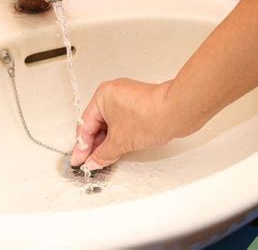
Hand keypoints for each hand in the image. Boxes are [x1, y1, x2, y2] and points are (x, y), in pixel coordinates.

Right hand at [71, 78, 191, 169]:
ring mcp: (126, 99)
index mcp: (102, 96)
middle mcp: (112, 94)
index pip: (85, 125)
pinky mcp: (138, 106)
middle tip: (90, 163)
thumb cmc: (151, 116)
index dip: (81, 146)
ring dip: (106, 143)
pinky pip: (122, 123)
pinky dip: (118, 137)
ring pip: (110, 124)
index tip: (79, 161)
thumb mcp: (120, 141)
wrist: (178, 112)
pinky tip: (116, 150)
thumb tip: (93, 162)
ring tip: (103, 159)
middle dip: (94, 145)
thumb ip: (102, 155)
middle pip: (97, 124)